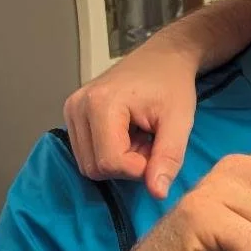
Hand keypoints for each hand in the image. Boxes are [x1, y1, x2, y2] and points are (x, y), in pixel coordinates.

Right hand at [66, 47, 222, 201]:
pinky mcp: (72, 114)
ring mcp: (71, 110)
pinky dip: (109, 153)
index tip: (157, 149)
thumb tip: (157, 193)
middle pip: (95, 167)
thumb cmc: (173, 85)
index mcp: (100, 104)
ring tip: (139, 137)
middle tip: (149, 143)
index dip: (138, 167)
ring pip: (89, 164)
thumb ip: (168, 157)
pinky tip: (127, 135)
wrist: (163, 57)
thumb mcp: (180, 121)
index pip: (110, 163)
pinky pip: (86, 153)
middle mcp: (77, 106)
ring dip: (118, 161)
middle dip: (127, 165)